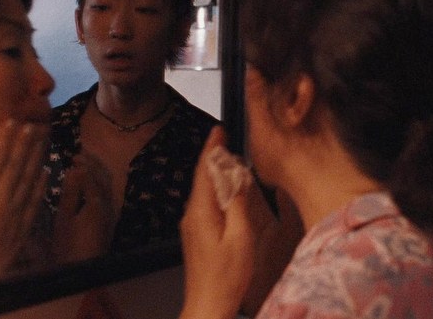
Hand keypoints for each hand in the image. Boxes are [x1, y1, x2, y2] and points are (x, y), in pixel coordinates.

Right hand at [0, 120, 47, 290]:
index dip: (4, 139)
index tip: (12, 121)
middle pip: (15, 166)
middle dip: (25, 143)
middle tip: (34, 124)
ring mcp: (13, 216)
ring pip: (28, 180)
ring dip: (36, 158)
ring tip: (42, 140)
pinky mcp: (21, 229)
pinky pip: (35, 201)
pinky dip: (41, 184)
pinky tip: (46, 171)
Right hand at [51, 151, 116, 264]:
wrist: (84, 270)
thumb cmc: (69, 245)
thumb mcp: (64, 218)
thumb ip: (70, 193)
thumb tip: (75, 170)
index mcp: (97, 202)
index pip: (92, 176)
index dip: (84, 164)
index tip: (74, 154)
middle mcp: (108, 205)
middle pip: (104, 179)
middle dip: (94, 164)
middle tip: (82, 154)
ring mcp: (110, 213)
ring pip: (107, 186)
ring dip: (98, 173)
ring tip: (86, 165)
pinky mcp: (108, 221)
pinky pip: (106, 195)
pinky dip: (99, 185)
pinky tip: (90, 186)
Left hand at [179, 126, 255, 318]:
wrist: (207, 305)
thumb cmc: (226, 277)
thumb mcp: (241, 237)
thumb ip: (239, 204)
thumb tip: (238, 178)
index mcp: (202, 212)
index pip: (204, 171)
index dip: (211, 149)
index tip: (217, 130)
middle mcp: (192, 216)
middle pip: (202, 179)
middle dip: (214, 158)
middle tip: (227, 141)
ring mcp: (192, 226)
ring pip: (204, 192)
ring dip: (216, 175)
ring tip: (231, 161)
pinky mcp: (197, 236)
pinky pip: (206, 205)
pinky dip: (216, 192)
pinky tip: (228, 193)